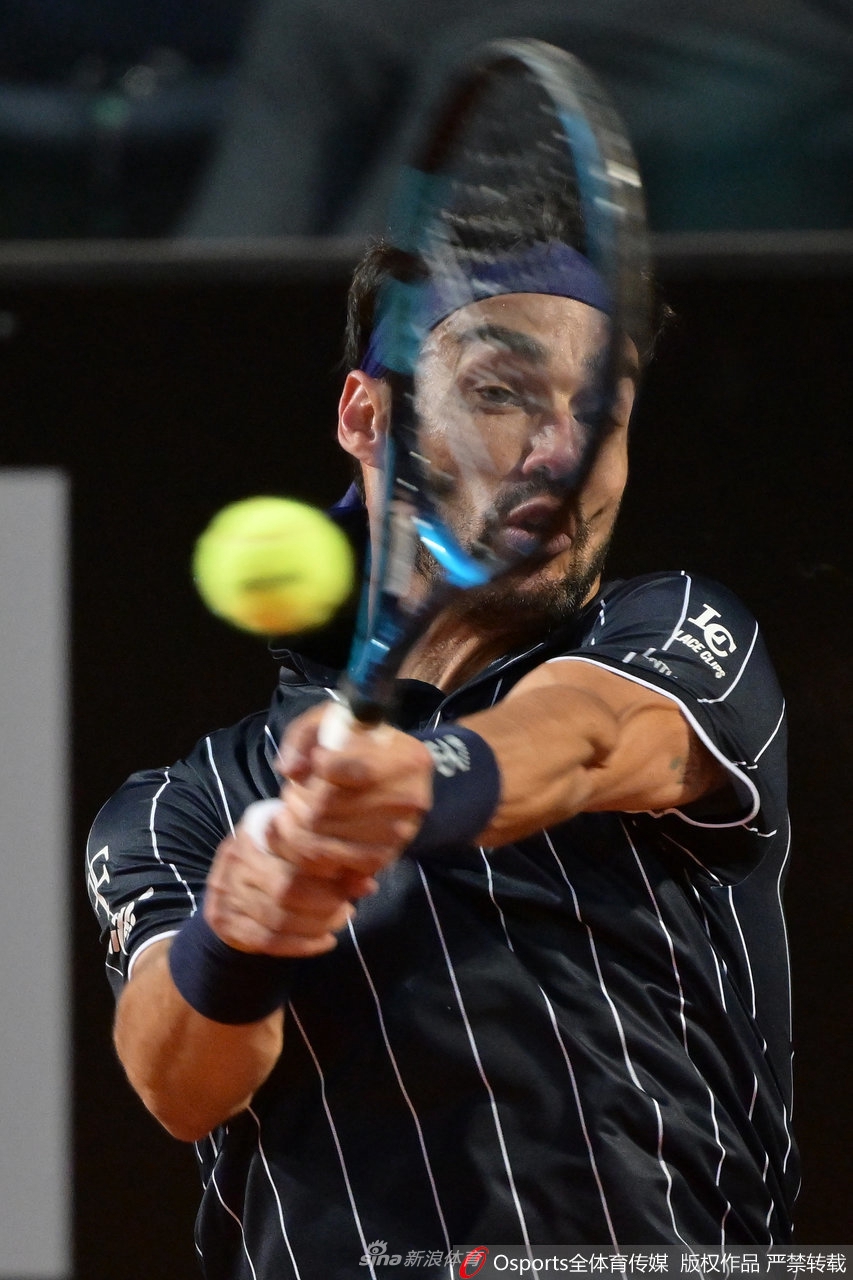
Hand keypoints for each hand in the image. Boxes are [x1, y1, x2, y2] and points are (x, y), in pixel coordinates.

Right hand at [203, 816, 376, 958]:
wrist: (236, 887)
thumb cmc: (280, 862)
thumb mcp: (304, 854)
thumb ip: (333, 865)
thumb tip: (367, 884)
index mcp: (255, 831)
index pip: (292, 857)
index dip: (325, 877)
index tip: (352, 887)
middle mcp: (234, 859)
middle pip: (283, 891)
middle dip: (323, 906)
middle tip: (347, 910)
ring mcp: (225, 892)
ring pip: (275, 918)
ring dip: (314, 927)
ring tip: (338, 924)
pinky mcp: (224, 921)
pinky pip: (266, 940)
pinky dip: (300, 945)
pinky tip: (324, 942)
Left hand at [267, 704, 434, 877]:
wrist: (397, 779)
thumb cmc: (362, 746)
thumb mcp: (335, 721)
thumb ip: (304, 736)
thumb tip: (290, 770)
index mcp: (406, 758)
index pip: (349, 768)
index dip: (318, 766)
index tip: (316, 760)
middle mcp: (409, 798)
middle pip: (326, 804)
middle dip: (297, 798)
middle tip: (293, 791)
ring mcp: (398, 833)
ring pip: (322, 835)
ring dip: (296, 824)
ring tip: (296, 810)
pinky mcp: (384, 857)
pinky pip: (331, 860)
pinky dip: (308, 849)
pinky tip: (305, 832)